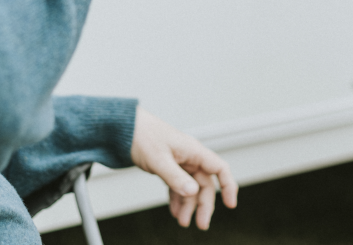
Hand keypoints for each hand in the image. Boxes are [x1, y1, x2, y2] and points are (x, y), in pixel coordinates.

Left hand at [130, 107, 237, 229]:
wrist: (122, 126)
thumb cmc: (141, 135)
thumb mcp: (158, 159)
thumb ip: (176, 177)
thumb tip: (193, 193)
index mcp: (192, 150)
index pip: (219, 168)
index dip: (228, 186)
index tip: (230, 205)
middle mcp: (188, 156)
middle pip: (205, 184)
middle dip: (204, 205)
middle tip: (201, 224)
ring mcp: (178, 161)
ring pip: (190, 187)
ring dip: (188, 204)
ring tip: (181, 221)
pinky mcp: (167, 165)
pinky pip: (177, 185)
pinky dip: (177, 198)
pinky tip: (174, 210)